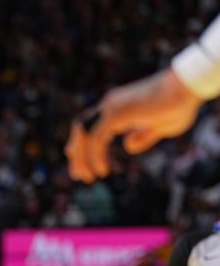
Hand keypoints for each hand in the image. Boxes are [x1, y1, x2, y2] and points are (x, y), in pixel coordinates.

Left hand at [66, 69, 201, 182]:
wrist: (188, 87)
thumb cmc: (180, 104)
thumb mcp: (160, 126)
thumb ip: (143, 135)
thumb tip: (127, 146)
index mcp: (117, 106)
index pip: (89, 124)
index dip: (81, 144)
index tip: (79, 162)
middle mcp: (110, 104)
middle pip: (81, 128)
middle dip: (76, 152)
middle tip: (79, 175)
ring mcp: (111, 107)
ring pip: (84, 134)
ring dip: (82, 158)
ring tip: (87, 178)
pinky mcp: (116, 114)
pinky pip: (96, 138)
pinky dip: (95, 156)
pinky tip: (101, 170)